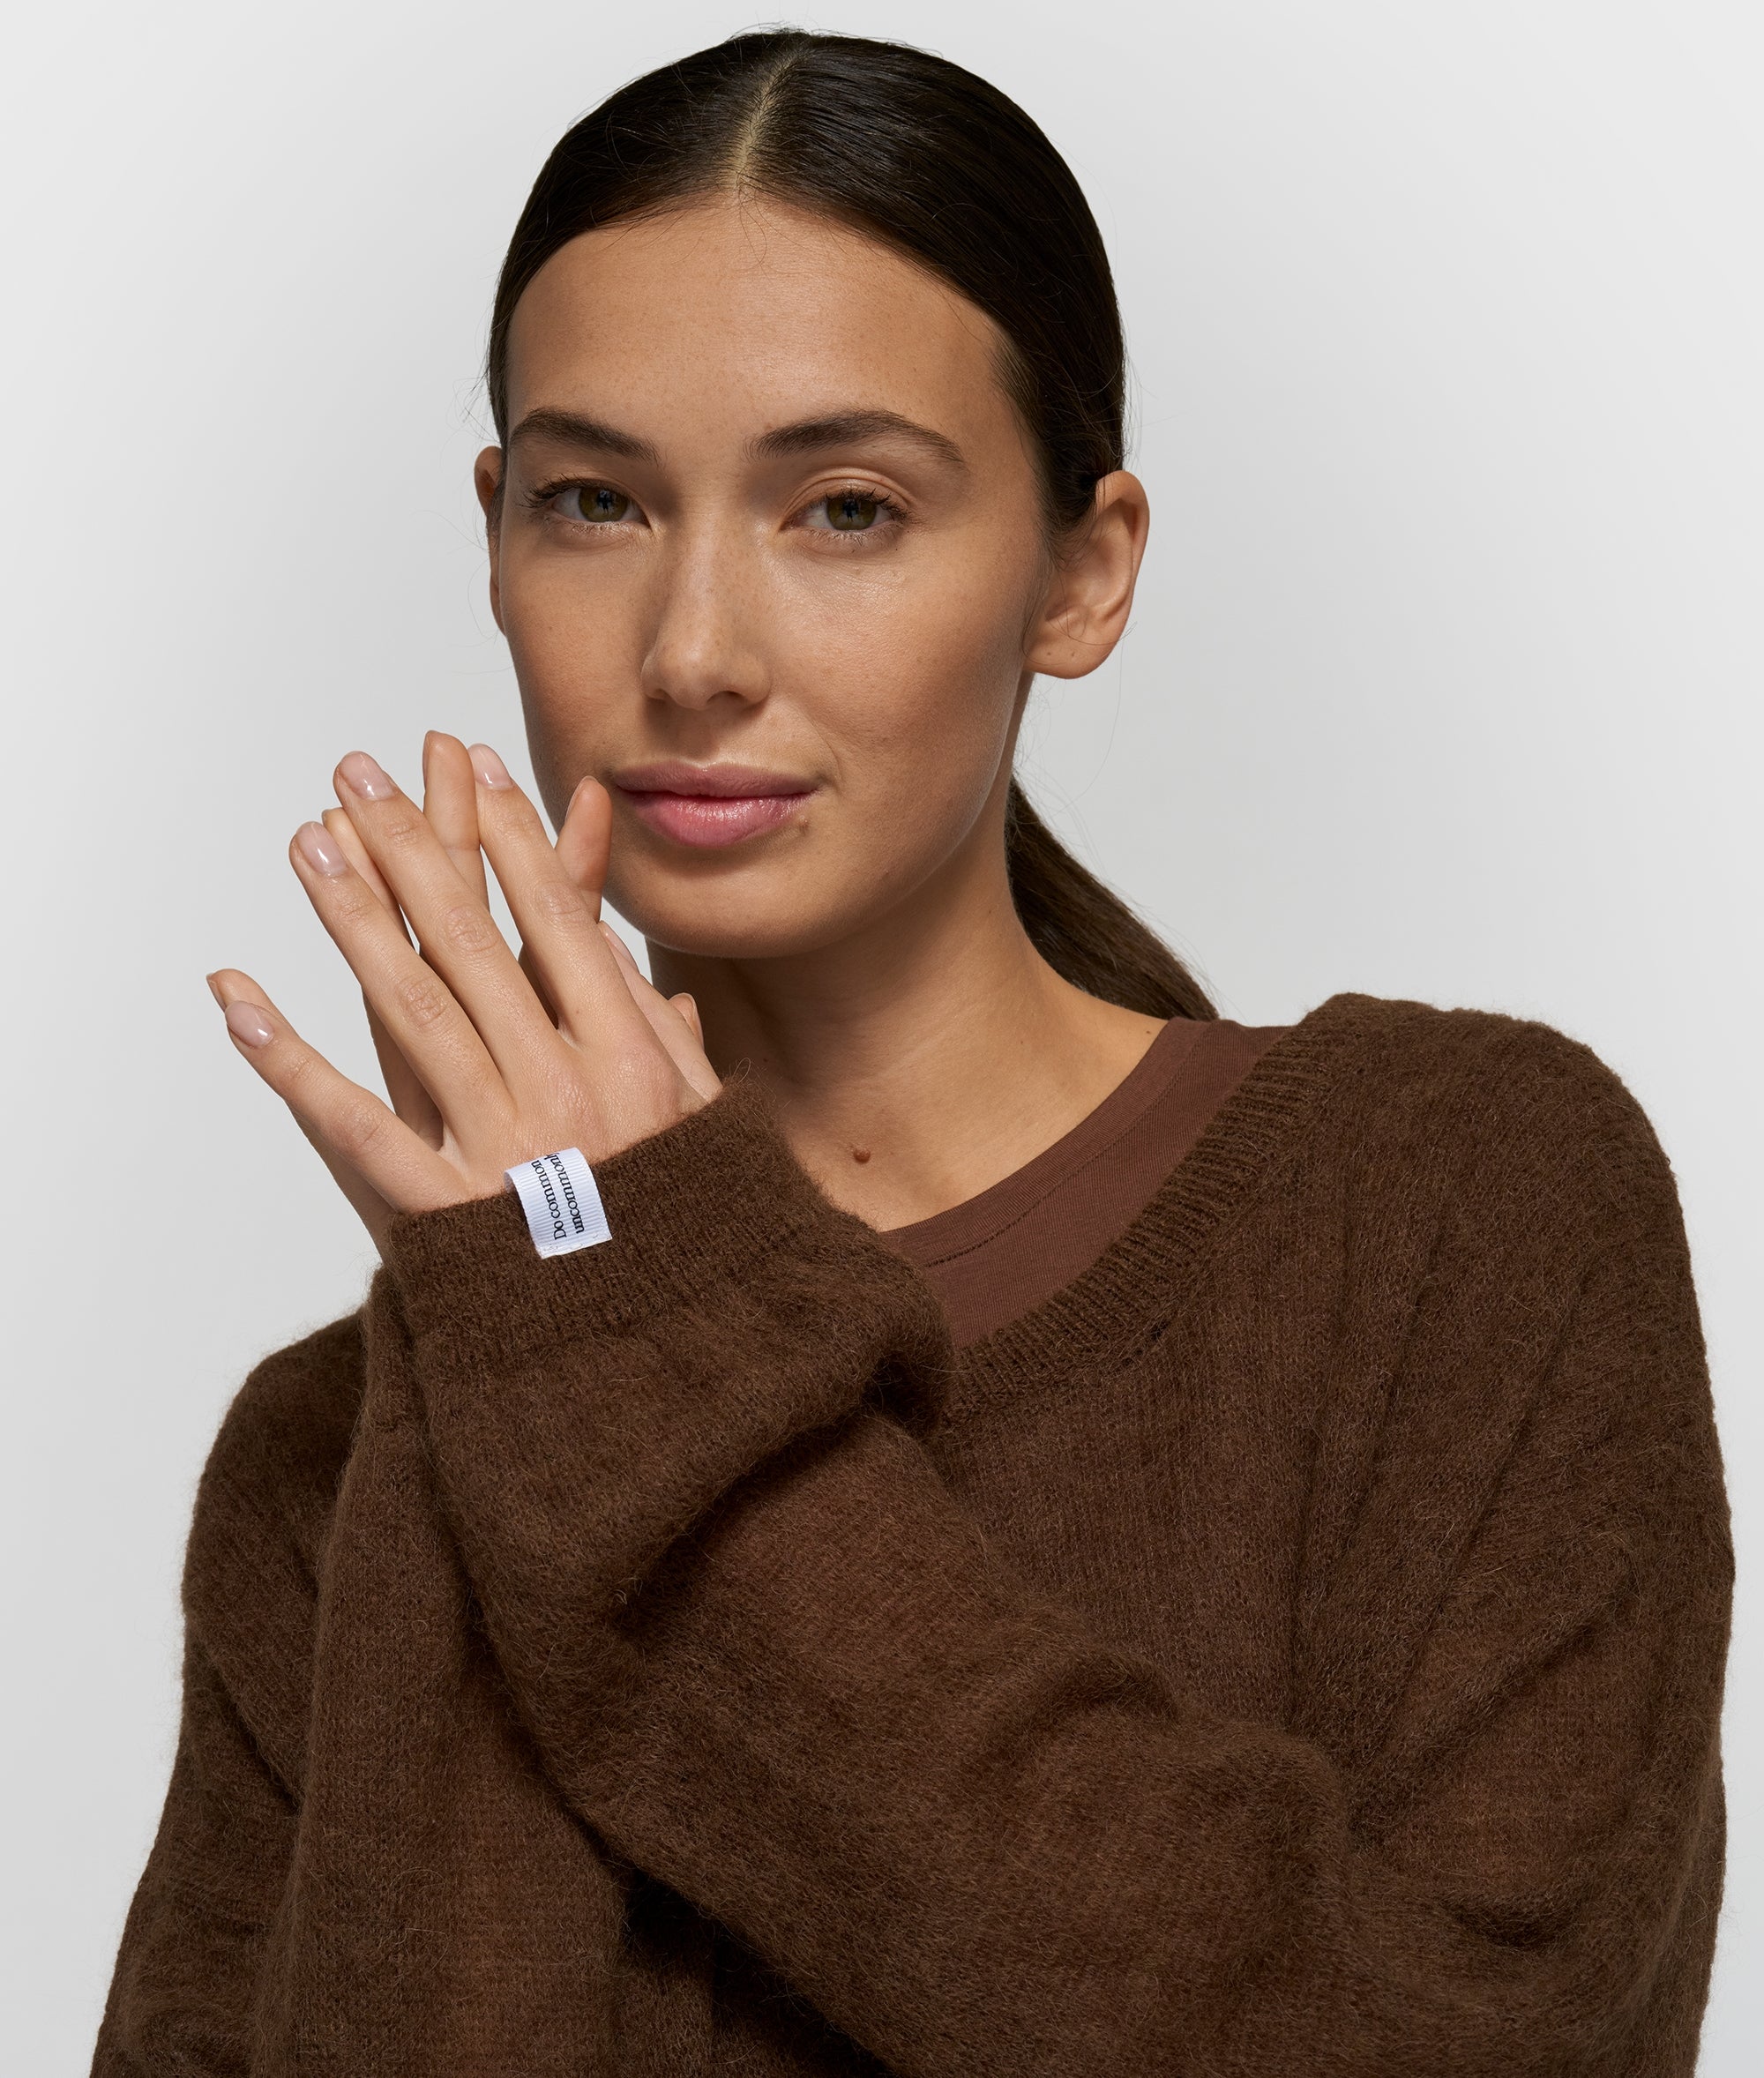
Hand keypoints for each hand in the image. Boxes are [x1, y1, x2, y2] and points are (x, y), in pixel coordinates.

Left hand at [206, 735, 720, 1251]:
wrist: (662, 1361)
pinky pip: (351, 1127)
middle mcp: (567, 1090)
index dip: (514, 837)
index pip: (561, 923)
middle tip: (359, 775)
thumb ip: (671, 1043)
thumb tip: (638, 969)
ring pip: (410, 1009)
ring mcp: (500, 1150)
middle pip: (472, 944)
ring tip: (308, 844)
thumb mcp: (710, 1129)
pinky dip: (290, 1061)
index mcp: (634, 1062)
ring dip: (351, 918)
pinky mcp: (441, 1213)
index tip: (473, 764)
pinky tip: (241, 1001)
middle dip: (412, 847)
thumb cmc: (689, 1236)